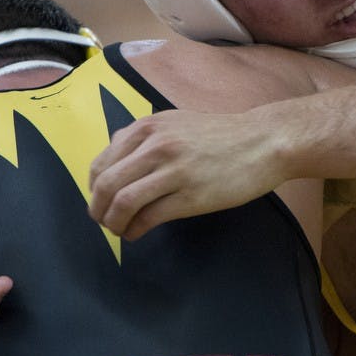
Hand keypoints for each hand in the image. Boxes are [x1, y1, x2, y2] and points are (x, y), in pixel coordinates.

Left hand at [88, 109, 285, 238]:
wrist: (262, 142)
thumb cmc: (220, 135)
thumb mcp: (175, 122)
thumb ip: (144, 137)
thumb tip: (113, 158)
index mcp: (148, 128)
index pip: (101, 163)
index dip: (93, 189)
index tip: (99, 201)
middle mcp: (156, 146)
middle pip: (106, 185)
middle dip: (98, 209)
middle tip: (103, 221)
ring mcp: (174, 171)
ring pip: (123, 202)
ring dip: (113, 223)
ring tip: (119, 229)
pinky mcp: (191, 196)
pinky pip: (149, 217)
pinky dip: (135, 230)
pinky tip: (136, 233)